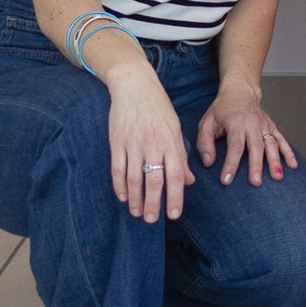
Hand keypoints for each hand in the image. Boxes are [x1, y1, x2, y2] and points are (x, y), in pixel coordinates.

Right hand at [106, 67, 190, 222]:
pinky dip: (119, 185)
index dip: (175, 196)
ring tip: (137, 213)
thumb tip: (188, 181)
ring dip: (135, 198)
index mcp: (171, 142)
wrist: (134, 86)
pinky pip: (118, 169)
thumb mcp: (175, 129)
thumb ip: (180, 157)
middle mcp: (153, 145)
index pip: (175, 175)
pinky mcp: (117, 142)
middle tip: (152, 220)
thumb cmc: (159, 108)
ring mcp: (133, 144)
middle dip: (153, 203)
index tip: (174, 214)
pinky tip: (122, 196)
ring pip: (134, 178)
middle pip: (153, 180)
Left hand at [194, 82, 297, 185]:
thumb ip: (205, 143)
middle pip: (256, 146)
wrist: (240, 92)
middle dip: (256, 166)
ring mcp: (264, 125)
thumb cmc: (221, 110)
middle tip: (255, 183)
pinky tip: (292, 165)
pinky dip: (289, 152)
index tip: (227, 180)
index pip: (235, 146)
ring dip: (275, 161)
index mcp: (235, 122)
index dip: (231, 164)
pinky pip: (282, 140)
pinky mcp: (272, 127)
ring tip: (277, 177)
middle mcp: (252, 124)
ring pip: (271, 144)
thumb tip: (208, 163)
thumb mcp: (206, 123)